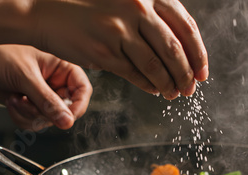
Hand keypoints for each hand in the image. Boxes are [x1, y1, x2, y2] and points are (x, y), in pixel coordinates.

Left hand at [0, 45, 92, 130]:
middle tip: (28, 102)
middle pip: (66, 110)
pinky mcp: (31, 106)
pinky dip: (21, 118)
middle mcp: (57, 83)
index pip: (83, 91)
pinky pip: (34, 123)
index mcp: (63, 68)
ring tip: (16, 99)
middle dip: (43, 112)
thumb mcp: (26, 77)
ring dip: (29, 115)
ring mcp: (43, 96)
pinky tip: (12, 101)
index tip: (64, 118)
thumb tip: (67, 121)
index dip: (76, 107)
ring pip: (49, 120)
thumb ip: (47, 101)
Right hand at [31, 0, 207, 99]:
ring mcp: (120, 30)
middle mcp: (136, 8)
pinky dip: (150, 85)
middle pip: (175, 49)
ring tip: (174, 93)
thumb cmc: (87, 5)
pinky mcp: (104, 52)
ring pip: (157, 66)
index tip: (203, 71)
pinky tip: (155, 90)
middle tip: (191, 88)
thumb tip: (181, 48)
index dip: (199, 53)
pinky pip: (136, 75)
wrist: (45, 11)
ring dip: (170, 84)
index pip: (186, 27)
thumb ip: (152, 17)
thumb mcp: (124, 0)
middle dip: (187, 74)